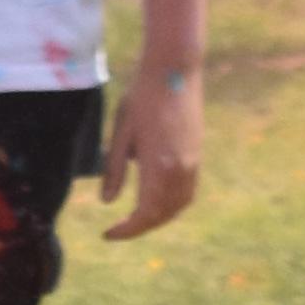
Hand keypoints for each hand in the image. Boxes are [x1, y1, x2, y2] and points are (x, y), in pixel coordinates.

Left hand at [99, 63, 201, 241]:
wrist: (174, 70)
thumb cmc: (141, 97)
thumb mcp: (120, 132)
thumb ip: (113, 169)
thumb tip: (107, 202)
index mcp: (159, 166)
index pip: (144, 214)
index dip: (126, 230)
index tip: (108, 234)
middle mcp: (181, 170)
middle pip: (162, 215)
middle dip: (140, 227)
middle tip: (118, 230)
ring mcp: (193, 163)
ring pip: (178, 206)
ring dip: (158, 218)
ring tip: (136, 219)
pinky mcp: (197, 155)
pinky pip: (187, 192)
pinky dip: (171, 205)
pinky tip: (156, 201)